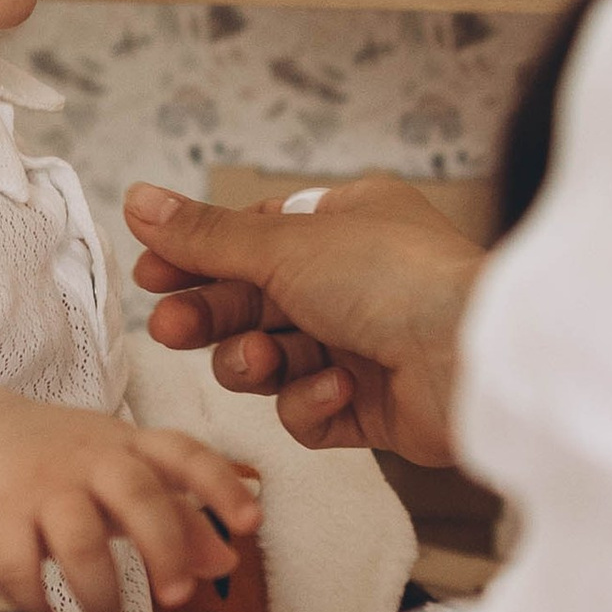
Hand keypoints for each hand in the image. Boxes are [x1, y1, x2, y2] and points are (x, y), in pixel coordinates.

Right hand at [0, 395, 262, 611]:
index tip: (251, 523)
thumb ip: (180, 516)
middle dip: (165, 547)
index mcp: (130, 448)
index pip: (185, 453)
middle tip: (176, 598)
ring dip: (100, 588)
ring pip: (78, 537)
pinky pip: (16, 565)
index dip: (221, 485)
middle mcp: (90, 461)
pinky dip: (33, 601)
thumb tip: (229, 560)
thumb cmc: (70, 464)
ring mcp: (42, 486)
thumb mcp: (127, 476)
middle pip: (137, 494)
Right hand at [125, 174, 483, 467]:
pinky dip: (312, 401)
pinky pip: (310, 410)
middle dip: (212, 316)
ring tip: (262, 360)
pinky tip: (337, 387)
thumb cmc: (394, 278)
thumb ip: (205, 235)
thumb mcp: (284, 243)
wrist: (473, 359)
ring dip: (258, 362)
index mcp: (346, 222)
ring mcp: (364, 346)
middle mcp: (355, 281)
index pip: (254, 238)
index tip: (152, 274)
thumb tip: (138, 201)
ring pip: (274, 361)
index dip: (200, 258)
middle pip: (254, 302)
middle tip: (170, 329)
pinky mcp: (372, 407)